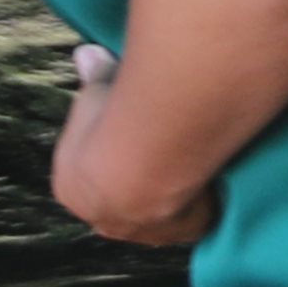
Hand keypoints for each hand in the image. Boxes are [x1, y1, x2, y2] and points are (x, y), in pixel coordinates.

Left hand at [50, 45, 220, 248]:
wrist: (146, 161)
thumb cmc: (112, 121)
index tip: (129, 134)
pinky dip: (204, 202)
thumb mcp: (97, 90)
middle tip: (162, 149)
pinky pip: (195, 219)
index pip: (88, 176)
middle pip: (121, 202)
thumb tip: (85, 54)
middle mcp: (105, 219)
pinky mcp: (185, 231)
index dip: (106, 156)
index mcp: (73, 190)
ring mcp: (145, 231)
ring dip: (172, 196)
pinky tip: (214, 176)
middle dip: (137, 181)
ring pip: (158, 215)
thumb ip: (95, 76)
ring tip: (191, 161)